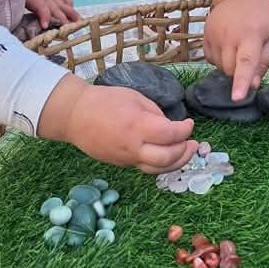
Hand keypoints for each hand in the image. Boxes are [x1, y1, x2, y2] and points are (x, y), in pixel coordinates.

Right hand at [43, 77, 196, 173]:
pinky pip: (147, 168)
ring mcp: (127, 159)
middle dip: (185, 151)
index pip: (170, 134)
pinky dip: (162, 164)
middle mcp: (133, 146)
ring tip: (186, 152)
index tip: (189, 124)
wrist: (75, 116)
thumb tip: (170, 127)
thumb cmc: (104, 101)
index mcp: (137, 125)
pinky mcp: (123, 164)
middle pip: (168, 158)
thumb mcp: (134, 98)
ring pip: (159, 169)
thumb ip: (155, 114)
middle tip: (193, 143)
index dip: (185, 130)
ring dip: (177, 163)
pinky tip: (169, 156)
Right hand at [203, 0, 268, 100]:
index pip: (245, 63)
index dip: (241, 82)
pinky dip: (220, 59)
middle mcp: (229, 37)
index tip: (237, 98)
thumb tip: (253, 85)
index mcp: (250, 36)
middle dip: (240, 73)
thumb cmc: (262, 17)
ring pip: (220, 67)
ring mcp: (213, 36)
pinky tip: (228, 45)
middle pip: (230, 70)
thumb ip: (264, 62)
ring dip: (230, 66)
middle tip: (249, 57)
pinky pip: (212, 60)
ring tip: (238, 47)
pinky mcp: (204, 37)